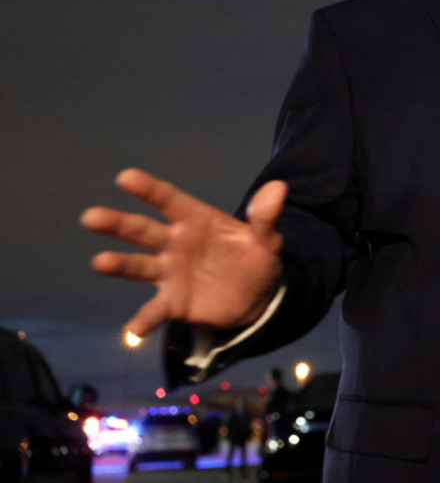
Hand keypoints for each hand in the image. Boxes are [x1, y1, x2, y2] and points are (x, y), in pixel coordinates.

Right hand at [81, 169, 285, 337]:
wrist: (258, 296)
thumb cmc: (254, 258)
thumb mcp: (266, 238)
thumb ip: (266, 216)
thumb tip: (279, 188)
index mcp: (196, 220)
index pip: (170, 200)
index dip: (149, 189)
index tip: (125, 177)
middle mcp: (176, 243)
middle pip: (143, 231)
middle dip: (118, 224)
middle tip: (91, 217)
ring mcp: (170, 272)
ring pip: (140, 266)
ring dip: (119, 265)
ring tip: (100, 263)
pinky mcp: (173, 302)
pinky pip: (155, 311)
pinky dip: (143, 320)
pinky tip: (132, 331)